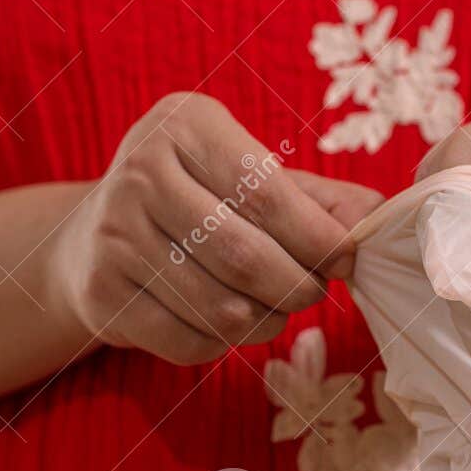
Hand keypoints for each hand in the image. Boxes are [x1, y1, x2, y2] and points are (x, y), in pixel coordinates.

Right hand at [50, 92, 382, 364]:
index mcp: (185, 125)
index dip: (318, 238)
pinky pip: (191, 343)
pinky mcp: (102, 296)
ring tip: (276, 307)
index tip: (346, 259)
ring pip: (222, 309)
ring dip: (268, 321)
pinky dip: (226, 345)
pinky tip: (229, 321)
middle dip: (299, 287)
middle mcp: (140, 172)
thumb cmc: (199, 200)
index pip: (265, 192)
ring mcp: (114, 237)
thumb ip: (320, 199)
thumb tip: (379, 222)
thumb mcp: (253, 176)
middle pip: (245, 256)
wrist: (90, 237)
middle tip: (314, 292)